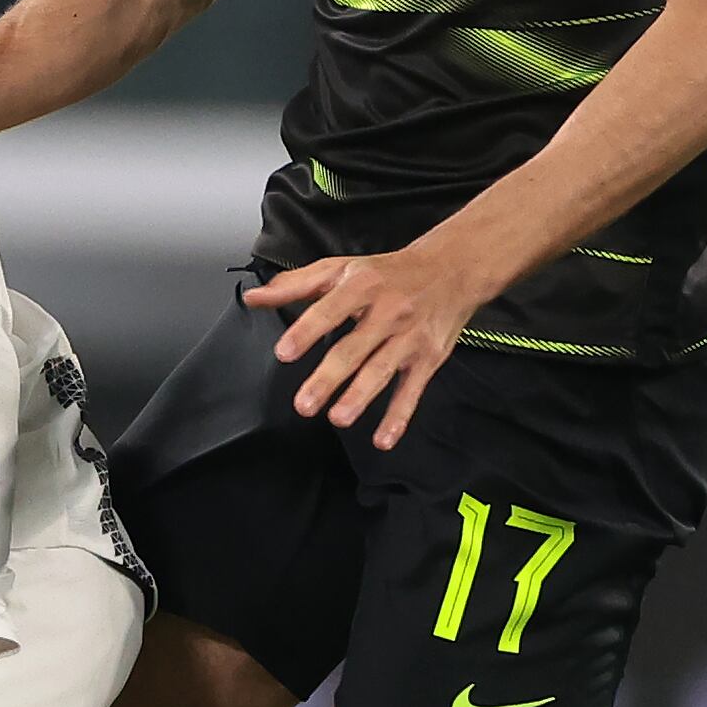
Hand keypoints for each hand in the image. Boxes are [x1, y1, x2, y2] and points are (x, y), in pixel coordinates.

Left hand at [243, 243, 487, 450]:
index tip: (285, 352)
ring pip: (382, 370)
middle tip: (304, 403)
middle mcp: (388, 311)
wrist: (451, 270)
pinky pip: (412, 390)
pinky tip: (383, 438)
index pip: (330, 309)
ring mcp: (409, 337)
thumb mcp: (341, 269)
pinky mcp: (428, 358)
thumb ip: (295, 285)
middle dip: (329, 378)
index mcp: (362, 285)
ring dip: (360, 397)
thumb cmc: (388, 273)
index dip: (307, 331)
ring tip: (338, 418)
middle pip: (354, 348)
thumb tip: (254, 297)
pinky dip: (399, 416)